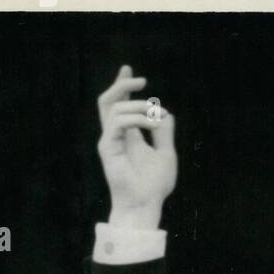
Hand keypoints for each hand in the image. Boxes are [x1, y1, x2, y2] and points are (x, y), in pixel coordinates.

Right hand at [96, 65, 176, 229]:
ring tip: (156, 114)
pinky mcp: (107, 148)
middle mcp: (116, 135)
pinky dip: (136, 119)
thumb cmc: (154, 185)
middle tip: (141, 80)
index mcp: (129, 135)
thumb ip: (164, 133)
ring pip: (114, 108)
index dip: (124, 86)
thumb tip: (166, 114)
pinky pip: (117, 123)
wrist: (145, 205)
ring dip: (137, 105)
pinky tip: (152, 123)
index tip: (129, 69)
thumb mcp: (166, 154)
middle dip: (122, 85)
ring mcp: (109, 140)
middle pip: (109, 100)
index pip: (122, 104)